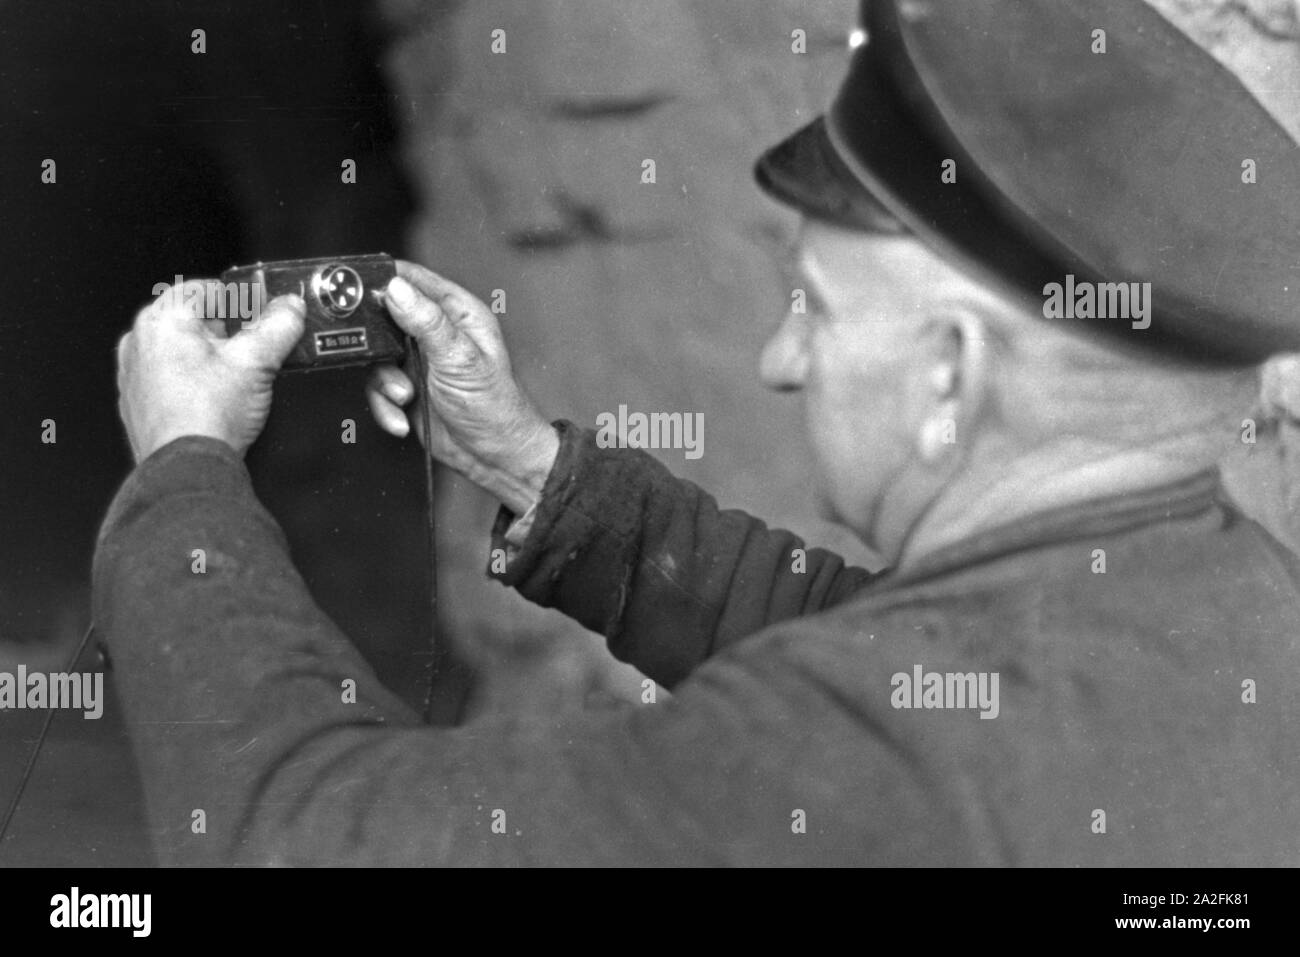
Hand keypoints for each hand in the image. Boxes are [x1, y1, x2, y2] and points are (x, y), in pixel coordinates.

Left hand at [116, 280, 304, 461]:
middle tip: (253, 347)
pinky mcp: (138, 401)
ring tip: (236, 377)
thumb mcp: (257, 362)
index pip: (206, 288)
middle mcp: (140, 342)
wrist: (186, 467)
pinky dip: (192, 380)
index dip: (241, 298)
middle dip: (227, 329)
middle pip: (192, 319)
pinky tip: (215, 398)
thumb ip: (279, 326)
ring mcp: (135, 373)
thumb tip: (290, 308)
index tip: (261, 311)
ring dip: (209, 356)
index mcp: (162, 320)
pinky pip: (170, 377)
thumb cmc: (206, 417)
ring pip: (180, 349)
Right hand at [366, 261, 558, 514]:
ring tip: (406, 396)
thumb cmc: (495, 407)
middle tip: (381, 358)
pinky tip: (403, 417)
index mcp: (457, 313)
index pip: (412, 279)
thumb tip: (396, 288)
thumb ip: (426, 322)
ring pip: (377, 357)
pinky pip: (377, 388)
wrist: (493, 457)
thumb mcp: (459, 359)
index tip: (358, 292)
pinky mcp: (407, 387)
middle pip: (384, 317)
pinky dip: (385, 406)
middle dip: (377, 344)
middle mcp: (436, 332)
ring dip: (385, 383)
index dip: (383, 281)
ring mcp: (419, 360)